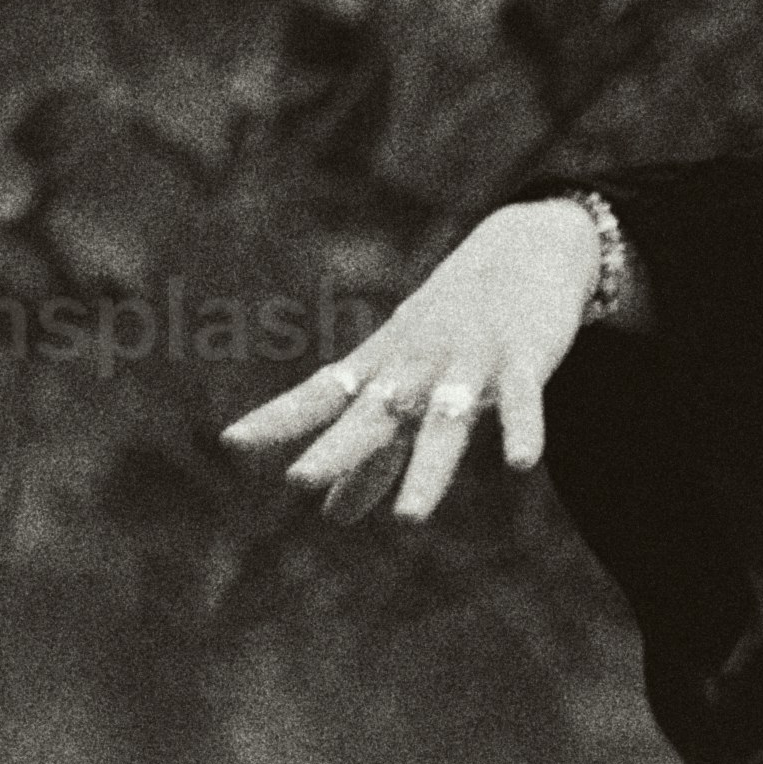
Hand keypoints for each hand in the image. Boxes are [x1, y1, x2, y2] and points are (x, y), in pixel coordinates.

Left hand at [224, 202, 609, 523]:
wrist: (529, 245)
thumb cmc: (456, 323)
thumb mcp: (410, 386)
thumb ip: (374, 456)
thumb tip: (331, 516)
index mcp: (384, 366)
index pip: (322, 394)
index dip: (279, 418)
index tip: (232, 441)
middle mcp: (417, 362)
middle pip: (373, 412)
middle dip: (339, 447)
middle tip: (299, 480)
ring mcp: (469, 359)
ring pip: (444, 418)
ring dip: (427, 468)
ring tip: (409, 519)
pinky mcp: (523, 357)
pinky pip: (521, 398)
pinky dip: (522, 427)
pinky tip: (521, 463)